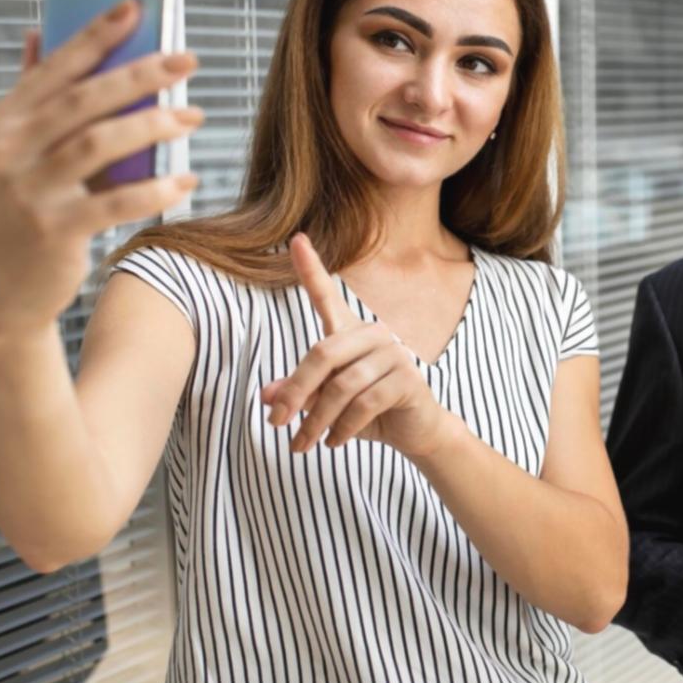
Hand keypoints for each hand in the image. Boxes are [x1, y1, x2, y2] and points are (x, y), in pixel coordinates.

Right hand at [0, 0, 201, 339]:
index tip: (135, 7)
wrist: (10, 288)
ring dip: (153, 125)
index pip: (54, 68)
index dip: (95, 35)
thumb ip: (33, 96)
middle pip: (82, 101)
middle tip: (187, 60)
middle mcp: (6, 151)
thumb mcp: (19, 152)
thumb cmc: (27, 210)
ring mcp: (27, 191)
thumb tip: (40, 33)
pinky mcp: (54, 229)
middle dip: (139, 74)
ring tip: (193, 116)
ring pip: (99, 144)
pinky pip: (115, 201)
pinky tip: (187, 179)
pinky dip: (155, 188)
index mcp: (0, 123)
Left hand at [261, 233, 454, 456]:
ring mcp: (394, 354)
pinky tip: (334, 442)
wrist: (415, 432)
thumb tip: (267, 396)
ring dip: (317, 420)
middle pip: (322, 354)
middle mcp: (372, 334)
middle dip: (295, 391)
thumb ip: (299, 393)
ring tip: (303, 443)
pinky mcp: (408, 380)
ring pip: (342, 386)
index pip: (326, 295)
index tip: (295, 239)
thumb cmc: (367, 412)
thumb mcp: (326, 404)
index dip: (311, 268)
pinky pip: (365, 404)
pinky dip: (344, 428)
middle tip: (276, 423)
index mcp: (350, 332)